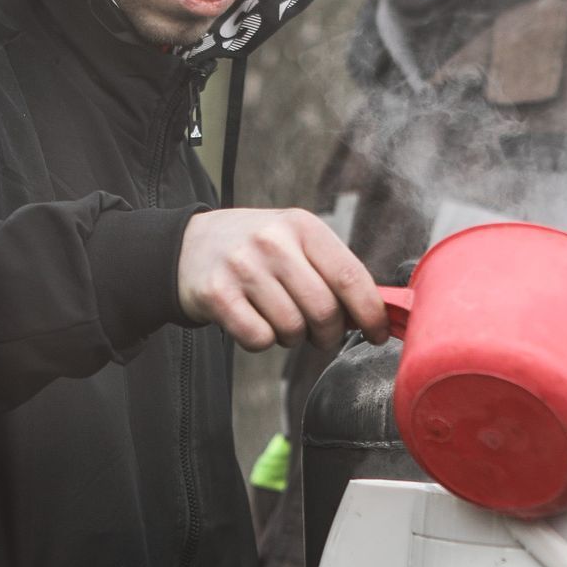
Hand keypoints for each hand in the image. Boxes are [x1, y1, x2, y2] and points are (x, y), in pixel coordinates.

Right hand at [177, 208, 389, 351]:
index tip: (378, 333)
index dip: (371, 313)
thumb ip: (333, 270)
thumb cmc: (255, 250)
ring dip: (292, 337)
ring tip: (279, 319)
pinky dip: (261, 341)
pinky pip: (258, 339)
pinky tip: (253, 320)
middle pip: (324, 311)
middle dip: (328, 334)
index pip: (351, 277)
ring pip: (292, 329)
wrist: (189, 246)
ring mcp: (242, 266)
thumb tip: (377, 313)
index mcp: (302, 226)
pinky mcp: (216, 293)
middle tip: (320, 335)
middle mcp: (273, 241)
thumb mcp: (295, 241)